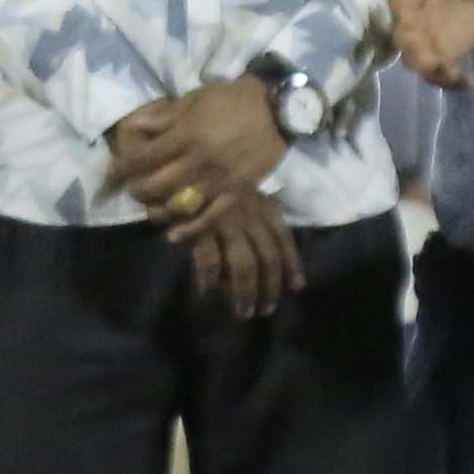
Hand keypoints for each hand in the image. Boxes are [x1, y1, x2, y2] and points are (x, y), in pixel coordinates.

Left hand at [104, 78, 287, 230]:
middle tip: (132, 190)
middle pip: (157, 185)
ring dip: (159, 210)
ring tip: (150, 208)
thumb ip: (165, 117)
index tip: (113, 173)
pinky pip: (211, 217)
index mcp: (186, 135)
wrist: (277, 109)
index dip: (123, 168)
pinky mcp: (236, 192)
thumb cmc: (232, 99)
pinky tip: (174, 234)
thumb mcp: (194, 100)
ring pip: (180, 205)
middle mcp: (199, 161)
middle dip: (138, 190)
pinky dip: (190, 229)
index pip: (144, 158)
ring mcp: (219, 180)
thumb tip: (135, 127)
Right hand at [170, 185, 302, 319]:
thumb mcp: (242, 192)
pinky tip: (207, 294)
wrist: (176, 161)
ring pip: (244, 265)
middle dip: (269, 288)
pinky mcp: (201, 226)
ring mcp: (226, 220)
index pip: (284, 239)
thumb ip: (256, 216)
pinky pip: (210, 261)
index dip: (292, 265)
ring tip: (242, 312)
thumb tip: (269, 251)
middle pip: (267, 258)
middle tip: (265, 310)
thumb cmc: (210, 180)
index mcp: (262, 204)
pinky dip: (210, 280)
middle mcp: (249, 213)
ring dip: (245, 292)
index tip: (296, 287)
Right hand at [387, 0, 473, 90]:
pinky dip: (453, 81)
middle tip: (436, 63)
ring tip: (456, 77)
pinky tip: (470, 83)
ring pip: (420, 62)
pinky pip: (441, 72)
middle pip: (405, 41)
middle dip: (418, 54)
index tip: (411, 26)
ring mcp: (423, 41)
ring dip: (435, 73)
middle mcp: (408, 21)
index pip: (399, 6)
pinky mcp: (439, 54)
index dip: (403, 18)